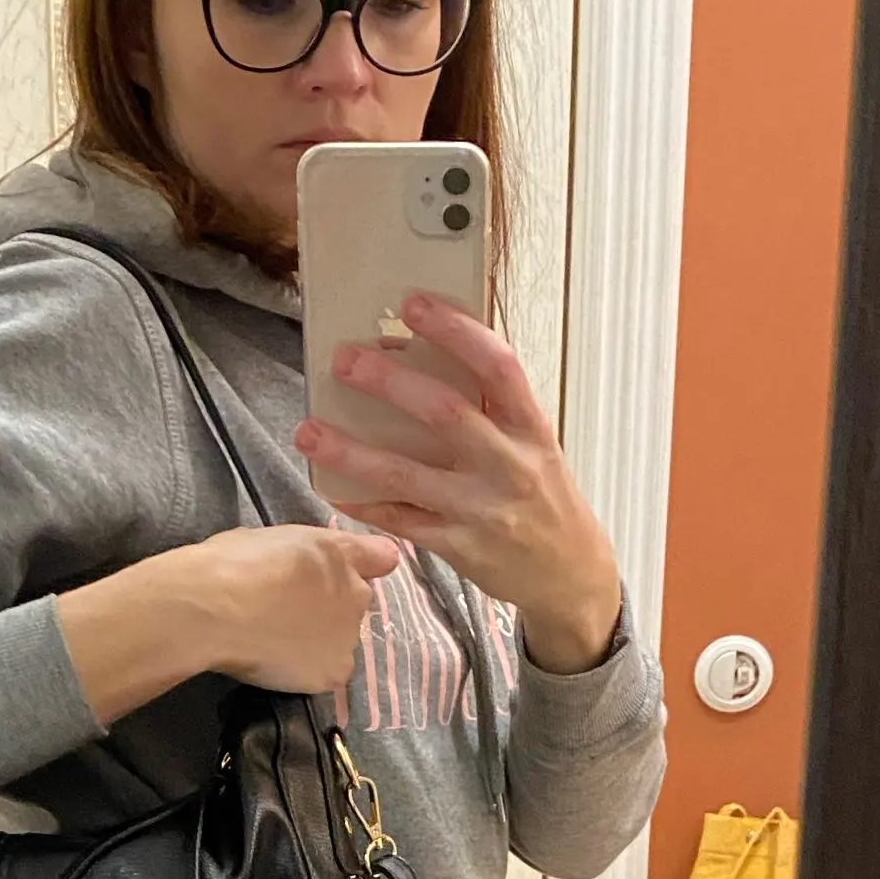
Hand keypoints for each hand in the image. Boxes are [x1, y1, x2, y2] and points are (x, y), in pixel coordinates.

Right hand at [163, 525, 400, 693]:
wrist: (216, 607)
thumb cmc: (236, 563)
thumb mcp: (276, 535)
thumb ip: (312, 548)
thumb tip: (348, 557)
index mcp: (342, 554)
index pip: (379, 558)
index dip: (363, 564)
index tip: (342, 573)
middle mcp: (358, 595)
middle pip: (352, 605)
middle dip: (328, 608)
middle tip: (285, 611)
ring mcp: (349, 636)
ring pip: (339, 641)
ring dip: (318, 642)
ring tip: (276, 640)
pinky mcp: (334, 672)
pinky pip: (326, 673)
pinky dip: (307, 671)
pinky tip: (277, 662)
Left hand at [295, 294, 621, 674]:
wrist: (570, 575)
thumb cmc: (546, 499)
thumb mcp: (535, 446)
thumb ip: (493, 410)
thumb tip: (427, 363)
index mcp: (530, 429)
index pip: (498, 367)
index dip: (456, 330)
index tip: (414, 303)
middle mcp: (508, 465)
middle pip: (445, 413)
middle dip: (390, 382)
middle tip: (345, 360)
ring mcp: (482, 509)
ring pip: (407, 475)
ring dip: (352, 452)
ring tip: (308, 431)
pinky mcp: (459, 547)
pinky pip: (401, 521)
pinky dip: (364, 504)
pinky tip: (332, 487)